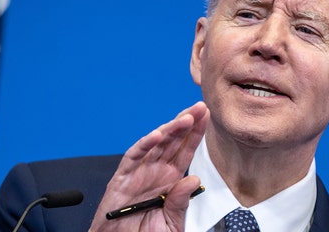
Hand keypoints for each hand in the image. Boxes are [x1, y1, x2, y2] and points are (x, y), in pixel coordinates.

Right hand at [89, 101, 209, 231]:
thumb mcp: (171, 222)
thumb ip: (181, 202)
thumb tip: (193, 179)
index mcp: (169, 180)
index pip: (186, 151)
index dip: (196, 133)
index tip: (207, 117)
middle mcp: (155, 172)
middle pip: (173, 142)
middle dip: (187, 123)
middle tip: (200, 107)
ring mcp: (138, 173)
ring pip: (155, 145)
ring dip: (170, 130)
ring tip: (186, 119)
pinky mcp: (121, 179)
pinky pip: (133, 157)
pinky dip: (143, 145)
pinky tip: (157, 135)